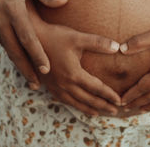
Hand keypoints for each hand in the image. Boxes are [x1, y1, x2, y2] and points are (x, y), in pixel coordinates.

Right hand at [0, 0, 67, 89]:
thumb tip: (65, 1)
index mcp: (10, 6)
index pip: (26, 36)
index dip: (36, 53)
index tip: (46, 69)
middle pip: (14, 49)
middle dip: (26, 68)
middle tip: (38, 85)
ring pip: (6, 46)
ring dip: (18, 62)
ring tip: (30, 78)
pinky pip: (0, 38)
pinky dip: (10, 50)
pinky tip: (19, 58)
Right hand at [26, 0, 121, 116]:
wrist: (29, 38)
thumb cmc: (55, 35)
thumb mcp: (78, 37)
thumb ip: (98, 43)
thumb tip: (117, 47)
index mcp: (73, 74)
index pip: (96, 88)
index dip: (109, 95)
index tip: (119, 101)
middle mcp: (64, 84)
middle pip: (87, 99)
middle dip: (102, 105)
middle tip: (115, 111)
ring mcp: (54, 86)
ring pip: (74, 102)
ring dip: (88, 108)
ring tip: (98, 113)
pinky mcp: (47, 85)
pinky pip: (63, 100)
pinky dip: (73, 104)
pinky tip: (76, 104)